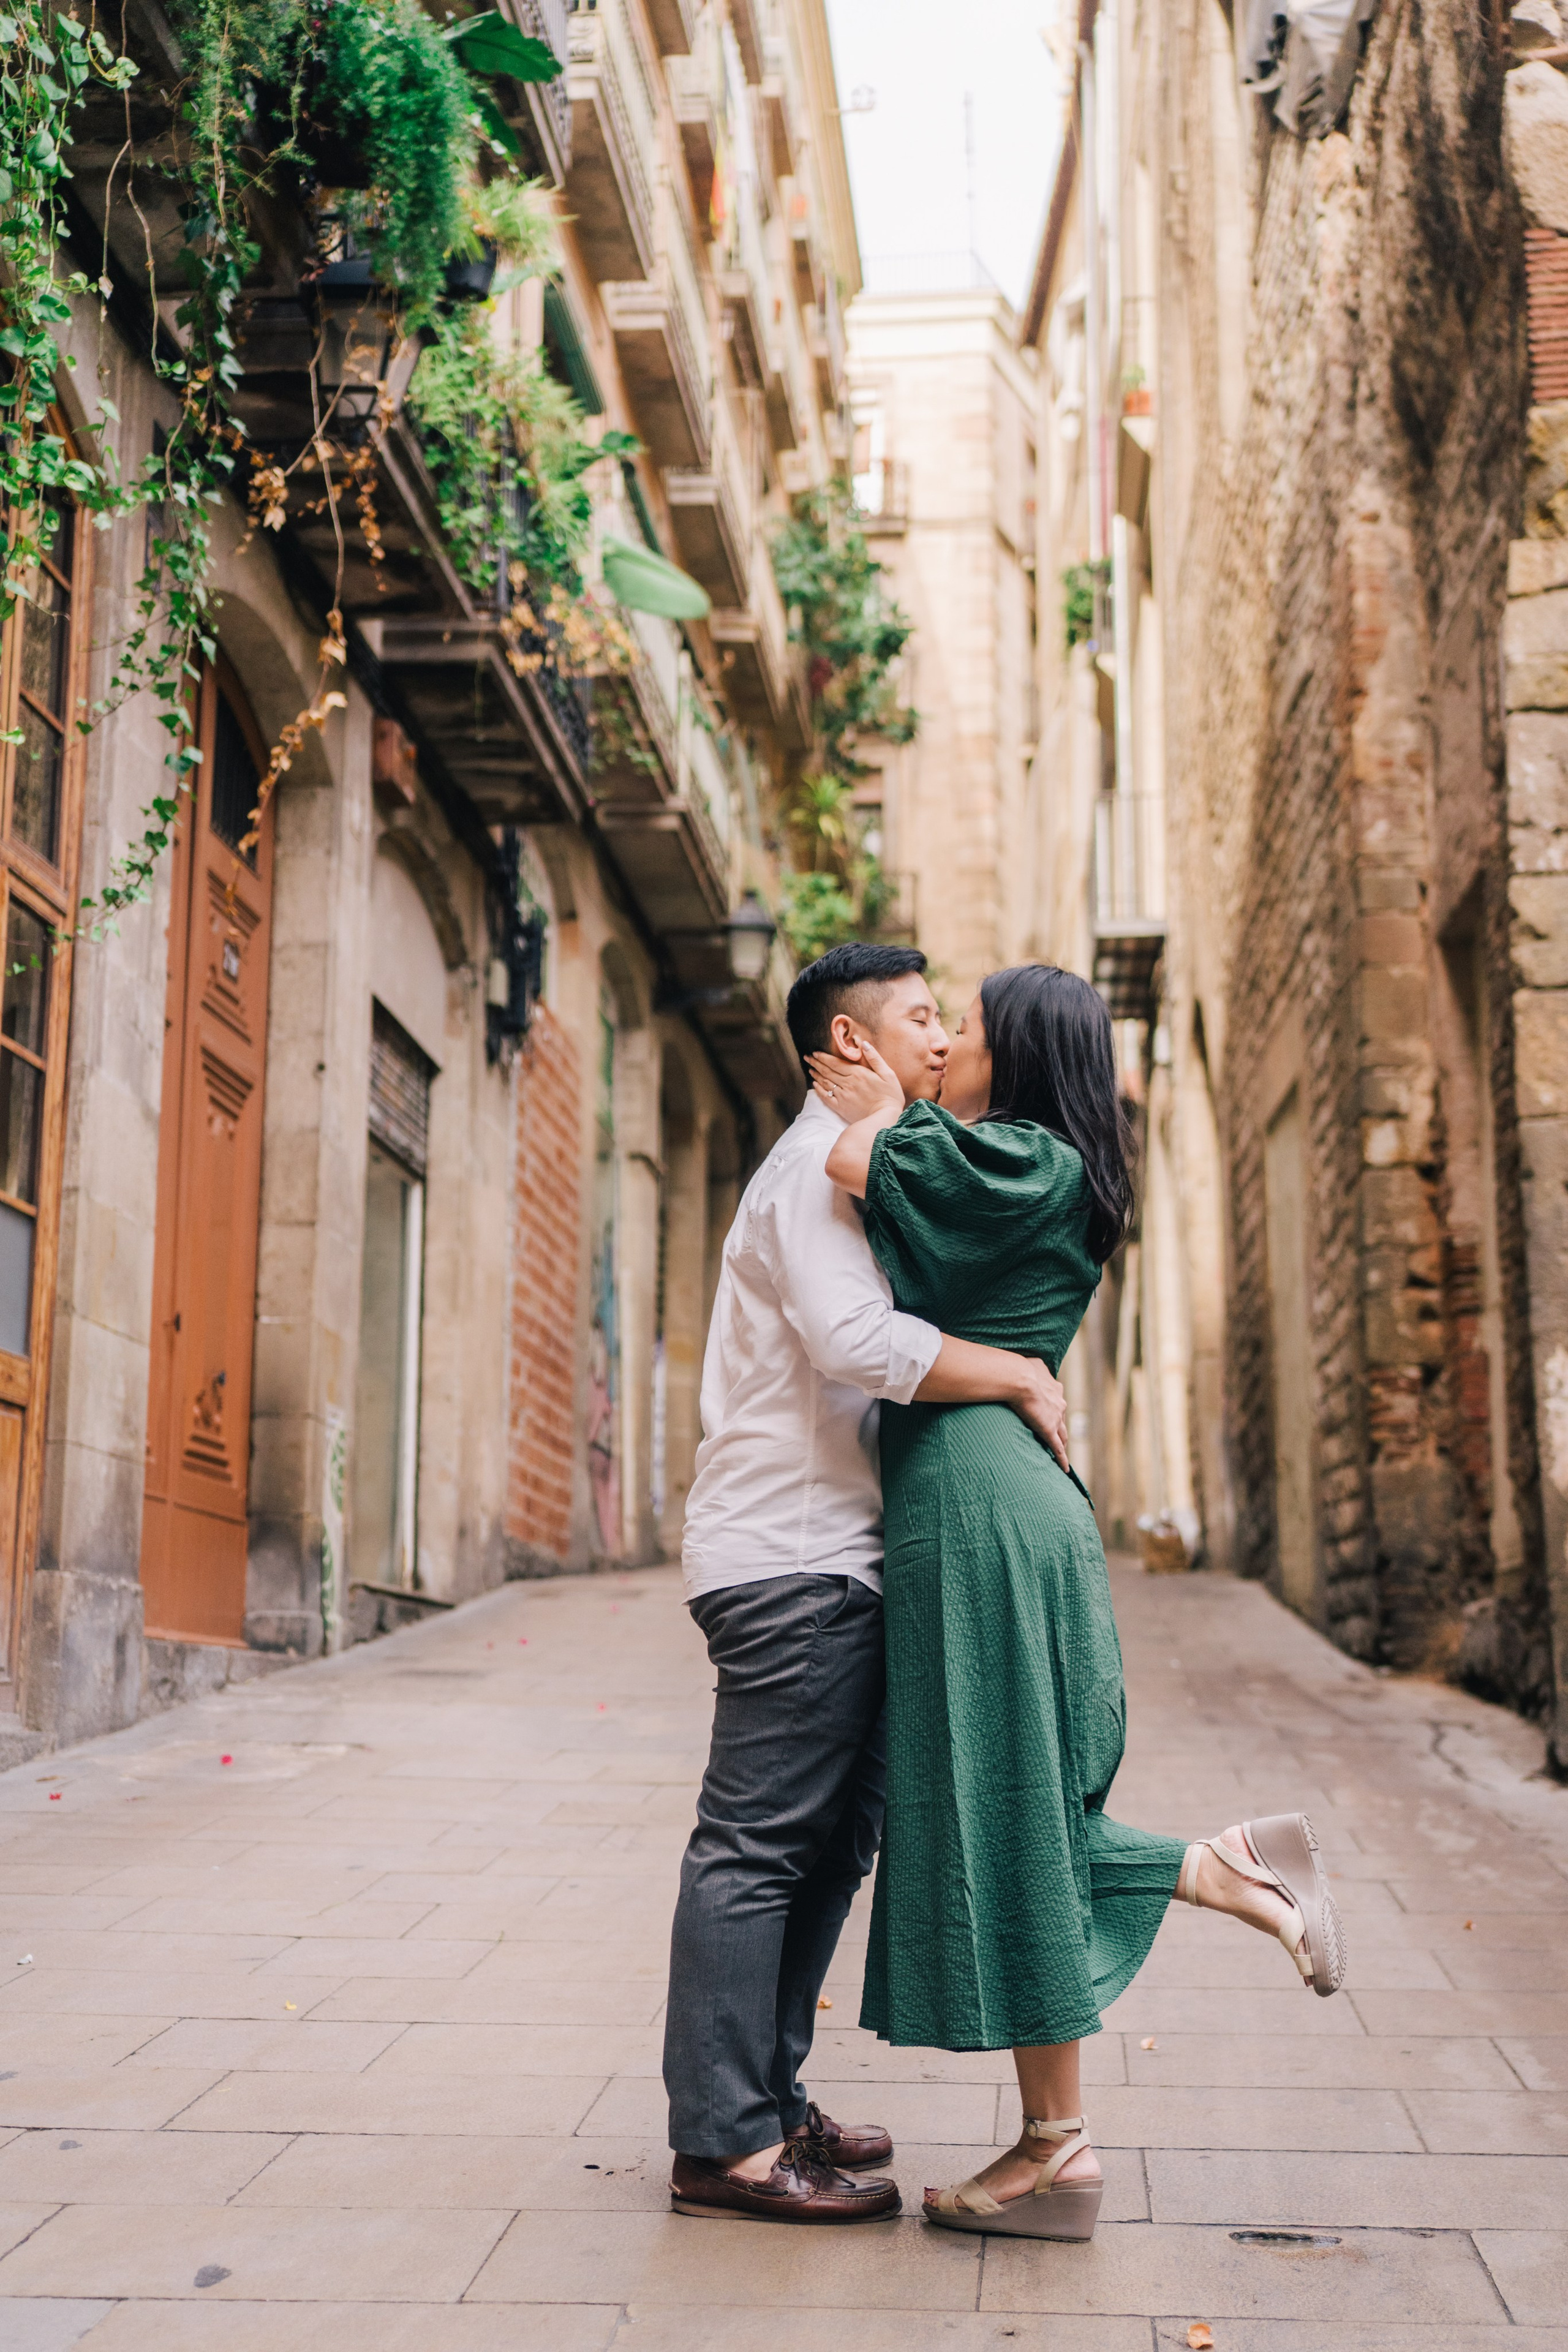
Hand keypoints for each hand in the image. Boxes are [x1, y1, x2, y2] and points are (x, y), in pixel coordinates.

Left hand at [807, 1042, 903, 1124]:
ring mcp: (842, 1096)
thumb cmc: (890, 1095)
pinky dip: (819, 1090)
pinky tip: (815, 1086)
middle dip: (815, 1063)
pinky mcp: (841, 1108)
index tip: (815, 1053)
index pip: (835, 1063)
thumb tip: (864, 1044)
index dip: (823, 1057)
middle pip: (827, 1071)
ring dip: (816, 1075)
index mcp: (857, 1073)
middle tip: (807, 1058)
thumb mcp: (888, 1074)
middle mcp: (847, 1083)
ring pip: (825, 1083)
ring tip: (810, 1069)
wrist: (885, 1119)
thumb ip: (875, 1058)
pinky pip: (826, 1097)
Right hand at [1009, 1357, 1069, 1472]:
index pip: (1057, 1403)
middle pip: (1062, 1421)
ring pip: (1062, 1436)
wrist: (1020, 1378)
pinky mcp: (1049, 1431)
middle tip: (1055, 1436)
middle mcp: (1059, 1404)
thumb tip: (1031, 1367)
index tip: (1049, 1414)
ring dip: (1062, 1444)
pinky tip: (1065, 1469)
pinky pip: (1058, 1449)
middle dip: (1060, 1429)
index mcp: (1055, 1389)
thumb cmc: (1021, 1369)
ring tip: (1060, 1453)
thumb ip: (1036, 1369)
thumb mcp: (1032, 1364)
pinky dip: (1062, 1460)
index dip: (1053, 1410)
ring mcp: (1056, 1419)